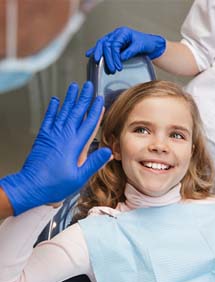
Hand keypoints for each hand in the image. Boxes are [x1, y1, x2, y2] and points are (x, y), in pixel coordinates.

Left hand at [0, 81, 111, 215]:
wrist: (30, 186)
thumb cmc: (55, 184)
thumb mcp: (80, 177)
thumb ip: (94, 163)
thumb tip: (108, 152)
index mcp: (75, 145)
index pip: (89, 123)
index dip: (96, 110)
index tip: (100, 100)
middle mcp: (64, 136)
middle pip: (77, 112)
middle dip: (84, 98)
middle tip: (88, 86)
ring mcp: (52, 134)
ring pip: (63, 112)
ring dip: (69, 99)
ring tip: (74, 87)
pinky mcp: (43, 137)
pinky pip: (48, 118)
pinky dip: (52, 108)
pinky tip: (55, 101)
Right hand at [86, 26, 165, 72]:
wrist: (151, 45)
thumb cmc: (147, 44)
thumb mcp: (140, 46)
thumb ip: (130, 51)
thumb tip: (121, 57)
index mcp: (123, 33)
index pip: (114, 45)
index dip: (115, 57)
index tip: (118, 67)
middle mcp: (117, 34)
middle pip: (106, 45)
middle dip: (107, 58)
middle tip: (111, 70)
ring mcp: (114, 38)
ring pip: (102, 44)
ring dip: (99, 54)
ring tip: (97, 62)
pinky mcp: (113, 44)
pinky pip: (102, 46)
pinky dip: (96, 50)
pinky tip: (89, 55)